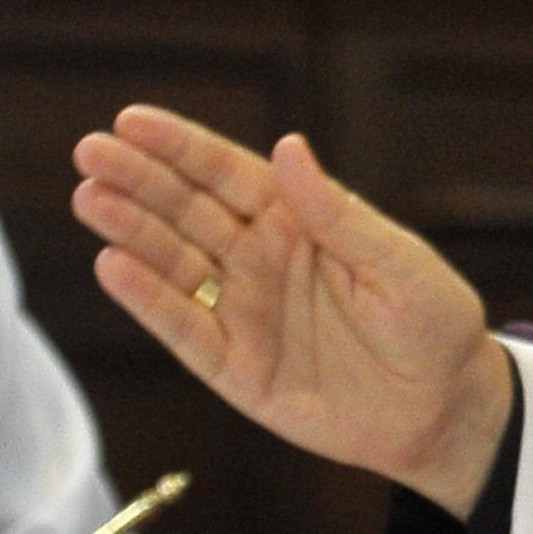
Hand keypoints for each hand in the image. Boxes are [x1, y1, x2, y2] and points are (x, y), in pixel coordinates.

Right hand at [73, 108, 516, 512]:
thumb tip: (289, 148)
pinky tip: (111, 266)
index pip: (228, 173)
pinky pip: (184, 329)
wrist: (443, 413)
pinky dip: (147, 300)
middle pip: (188, 211)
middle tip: (88, 152)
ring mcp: (244, 311)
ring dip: (131, 231)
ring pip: (174, 264)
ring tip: (90, 198)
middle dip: (139, 180)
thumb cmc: (433, 326)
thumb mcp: (398, 265)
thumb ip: (338, 214)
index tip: (130, 120)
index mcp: (300, 220)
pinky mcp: (235, 368)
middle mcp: (261, 259)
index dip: (180, 147)